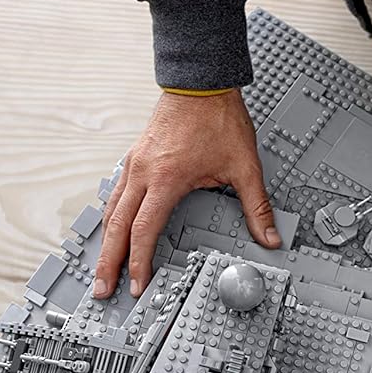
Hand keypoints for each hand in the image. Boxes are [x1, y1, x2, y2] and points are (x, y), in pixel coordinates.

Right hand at [95, 90, 279, 298]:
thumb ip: (257, 207)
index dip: (138, 263)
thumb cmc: (220, 119)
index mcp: (166, 180)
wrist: (201, 83)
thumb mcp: (245, 168)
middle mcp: (143, 173)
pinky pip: (115, 193)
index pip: (144, 232)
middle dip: (108, 262)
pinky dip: (110, 216)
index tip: (138, 286)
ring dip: (104, 242)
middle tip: (101, 289)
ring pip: (110, 210)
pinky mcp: (135, 157)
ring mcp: (135, 163)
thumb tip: (270, 237)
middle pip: (116, 227)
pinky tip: (111, 229)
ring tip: (101, 267)